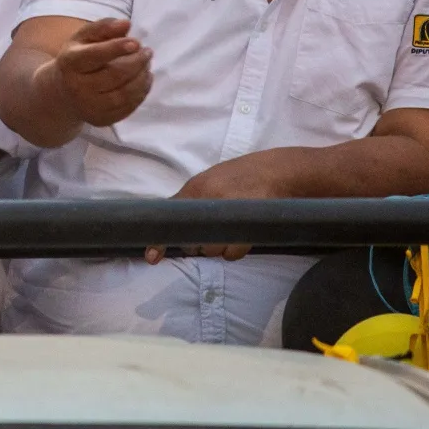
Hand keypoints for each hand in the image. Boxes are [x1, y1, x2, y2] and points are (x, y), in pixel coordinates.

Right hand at [50, 18, 151, 126]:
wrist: (61, 92)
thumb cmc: (76, 59)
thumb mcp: (83, 38)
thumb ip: (104, 27)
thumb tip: (126, 24)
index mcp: (71, 62)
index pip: (96, 55)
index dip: (117, 48)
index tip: (136, 42)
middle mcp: (77, 87)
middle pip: (115, 75)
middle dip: (137, 62)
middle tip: (147, 52)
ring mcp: (89, 106)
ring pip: (125, 94)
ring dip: (143, 78)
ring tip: (147, 66)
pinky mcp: (101, 120)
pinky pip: (128, 108)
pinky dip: (141, 93)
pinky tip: (143, 81)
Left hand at [144, 158, 283, 263]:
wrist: (277, 172)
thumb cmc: (239, 176)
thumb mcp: (209, 180)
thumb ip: (190, 199)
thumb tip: (171, 223)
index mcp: (196, 188)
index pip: (171, 216)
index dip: (160, 240)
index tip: (151, 257)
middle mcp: (210, 201)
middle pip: (191, 240)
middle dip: (194, 244)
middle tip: (206, 234)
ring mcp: (230, 216)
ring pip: (210, 249)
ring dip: (214, 248)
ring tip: (225, 233)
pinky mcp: (248, 229)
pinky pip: (231, 254)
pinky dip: (232, 251)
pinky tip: (238, 238)